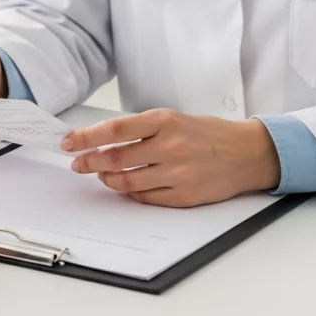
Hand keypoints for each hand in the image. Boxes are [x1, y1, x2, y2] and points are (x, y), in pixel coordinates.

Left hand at [61, 109, 281, 206]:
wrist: (247, 153)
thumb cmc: (205, 133)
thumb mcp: (172, 119)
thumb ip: (138, 129)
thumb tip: (99, 141)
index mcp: (164, 122)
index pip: (114, 130)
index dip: (86, 138)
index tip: (68, 143)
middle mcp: (170, 147)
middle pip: (115, 158)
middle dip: (89, 162)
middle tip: (78, 164)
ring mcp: (178, 173)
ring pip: (127, 181)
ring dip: (107, 179)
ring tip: (102, 174)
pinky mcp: (185, 195)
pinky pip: (145, 197)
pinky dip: (130, 192)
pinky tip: (126, 185)